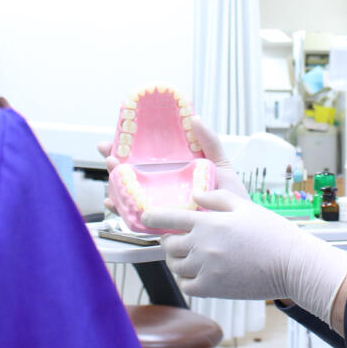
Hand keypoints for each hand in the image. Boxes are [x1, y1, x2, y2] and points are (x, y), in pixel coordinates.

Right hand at [97, 116, 245, 211]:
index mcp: (174, 169)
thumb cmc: (230, 198)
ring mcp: (159, 204)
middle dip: (115, 163)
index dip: (128, 144)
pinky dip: (122, 210)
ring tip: (112, 175)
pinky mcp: (160, 222)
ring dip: (115, 184)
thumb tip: (195, 117)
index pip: (146, 154)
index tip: (117, 135)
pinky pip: (136, 216)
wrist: (236, 230)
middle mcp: (163, 186)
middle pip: (132, 172)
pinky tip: (115, 203)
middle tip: (110, 156)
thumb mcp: (221, 165)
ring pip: (130, 193)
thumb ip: (209, 142)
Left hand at [142, 190, 346, 323]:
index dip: (153, 217)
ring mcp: (206, 269)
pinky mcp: (212, 289)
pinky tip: (196, 271)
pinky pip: (186, 285)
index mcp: (209, 222)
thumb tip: (195, 195)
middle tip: (176, 238)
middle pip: (169, 244)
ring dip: (177, 259)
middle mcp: (203, 246)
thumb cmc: (270, 232)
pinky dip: (186, 278)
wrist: (290, 264)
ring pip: (175, 266)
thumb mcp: (244, 205)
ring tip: (188, 255)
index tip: (146, 217)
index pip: (170, 218)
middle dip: (169, 240)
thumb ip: (216, 198)